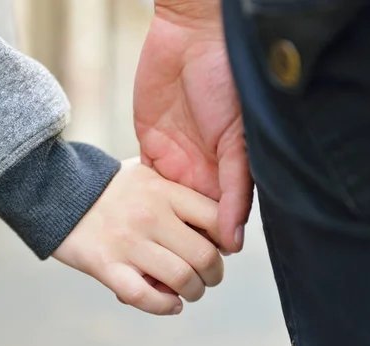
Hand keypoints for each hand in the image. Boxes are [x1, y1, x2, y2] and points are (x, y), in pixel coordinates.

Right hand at [52, 158, 222, 315]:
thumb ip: (178, 195)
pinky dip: (165, 307)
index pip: (217, 219)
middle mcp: (150, 216)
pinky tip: (172, 305)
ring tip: (189, 292)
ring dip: (193, 292)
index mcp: (164, 191)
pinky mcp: (105, 266)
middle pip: (205, 256)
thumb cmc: (109, 187)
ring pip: (181, 279)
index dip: (228, 241)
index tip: (222, 249)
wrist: (55, 191)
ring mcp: (127, 242)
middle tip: (208, 278)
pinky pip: (144, 296)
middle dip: (214, 275)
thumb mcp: (146, 175)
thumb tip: (215, 227)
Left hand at [134, 0, 253, 253]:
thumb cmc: (228, 81)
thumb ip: (236, 189)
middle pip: (192, 225)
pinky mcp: (150, 150)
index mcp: (230, 174)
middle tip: (171, 282)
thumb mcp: (238, 139)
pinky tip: (130, 234)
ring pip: (166, 213)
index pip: (222, 224)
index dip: (211, 251)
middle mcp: (204, 174)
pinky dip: (138, 211)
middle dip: (182, 251)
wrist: (191, 39)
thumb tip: (234, 240)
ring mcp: (176, 164)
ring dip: (157, 237)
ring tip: (147, 268)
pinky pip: (144, 188)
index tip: (200, 278)